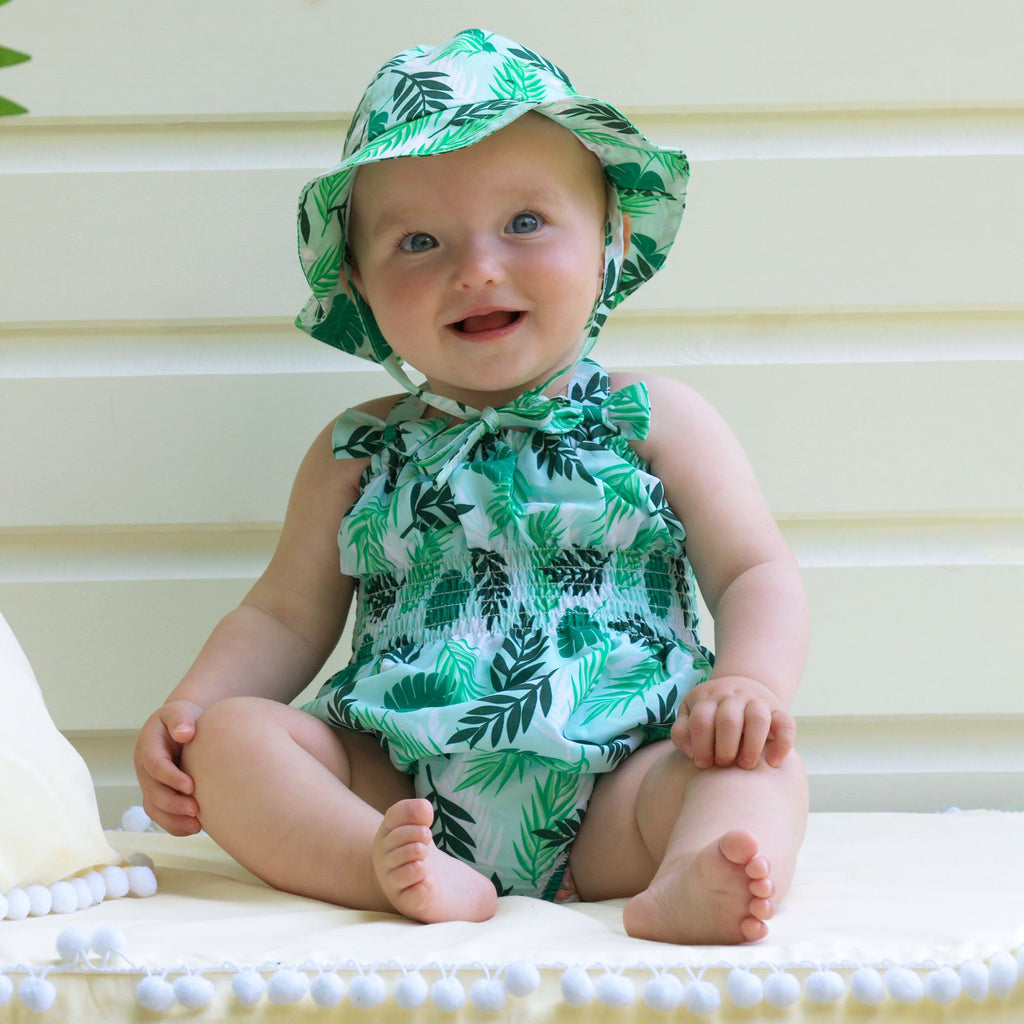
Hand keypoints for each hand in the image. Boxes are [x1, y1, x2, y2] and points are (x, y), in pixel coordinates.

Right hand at [133, 700, 204, 834]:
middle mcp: (145, 769)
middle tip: (196, 810)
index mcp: (148, 746)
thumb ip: (180, 718)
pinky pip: (162, 815)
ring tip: (196, 826)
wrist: (182, 729)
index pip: (154, 764)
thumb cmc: (183, 720)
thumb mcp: (180, 711)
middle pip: (153, 791)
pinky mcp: (159, 796)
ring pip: (154, 808)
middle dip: (172, 803)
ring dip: (173, 820)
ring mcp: (150, 784)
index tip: (191, 786)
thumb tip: (184, 732)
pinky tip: (195, 828)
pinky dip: (175, 825)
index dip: (170, 777)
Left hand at [672, 676, 794, 769]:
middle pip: (728, 720)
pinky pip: (786, 724)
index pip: (701, 720)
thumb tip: (692, 753)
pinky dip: (783, 744)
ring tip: (745, 766)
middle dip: (724, 748)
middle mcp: (732, 696)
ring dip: (751, 746)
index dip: (701, 746)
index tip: (703, 764)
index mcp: (707, 698)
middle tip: (723, 765)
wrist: (741, 686)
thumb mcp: (689, 713)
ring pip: (758, 719)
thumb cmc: (710, 711)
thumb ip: (683, 732)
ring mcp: (756, 700)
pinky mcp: (778, 710)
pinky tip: (773, 763)